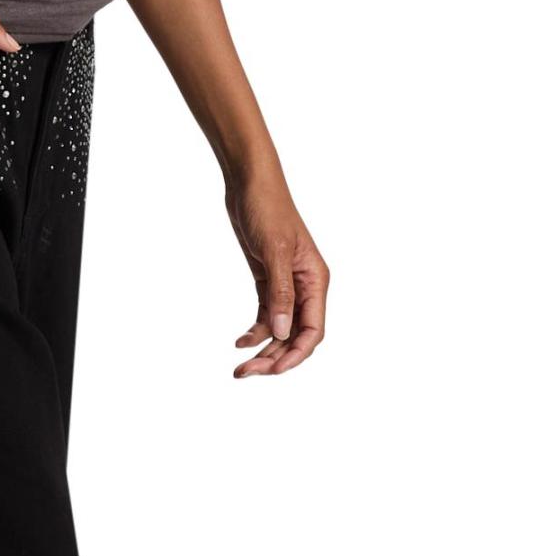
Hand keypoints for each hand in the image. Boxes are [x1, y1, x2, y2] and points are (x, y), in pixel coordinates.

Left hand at [228, 175, 328, 376]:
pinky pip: (266, 315)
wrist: (249, 183)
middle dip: (275, 357)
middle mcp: (305, 286)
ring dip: (263, 349)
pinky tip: (239, 342)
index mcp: (315, 280)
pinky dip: (255, 331)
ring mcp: (287, 284)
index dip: (296, 354)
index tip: (273, 369)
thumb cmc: (267, 209)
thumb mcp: (274, 251)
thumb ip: (280, 293)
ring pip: (280, 329)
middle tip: (245, 372)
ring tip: (240, 368)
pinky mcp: (269, 280)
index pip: (313, 329)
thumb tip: (283, 332)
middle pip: (296, 335)